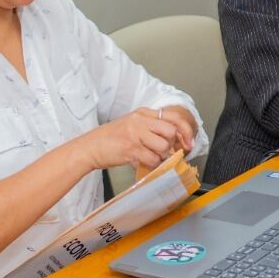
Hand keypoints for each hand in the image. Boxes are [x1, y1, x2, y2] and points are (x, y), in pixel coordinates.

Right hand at [81, 108, 195, 174]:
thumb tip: (173, 140)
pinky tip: (143, 163)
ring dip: (161, 156)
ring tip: (151, 157)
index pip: (174, 117)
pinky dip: (152, 164)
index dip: (186, 131)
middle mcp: (140, 120)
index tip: (189, 143)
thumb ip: (150, 127)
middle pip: (171, 131)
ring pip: (164, 146)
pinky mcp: (130, 149)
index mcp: (143, 113)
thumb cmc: (111, 138)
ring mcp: (135, 134)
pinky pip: (152, 159)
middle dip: (172, 146)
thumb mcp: (132, 125)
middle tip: (166, 153)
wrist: (90, 147)